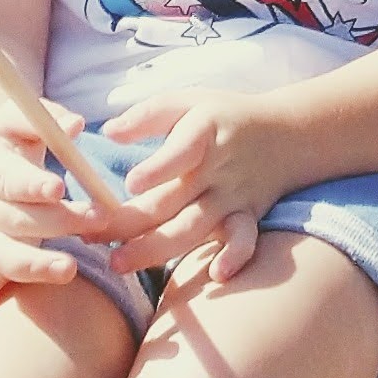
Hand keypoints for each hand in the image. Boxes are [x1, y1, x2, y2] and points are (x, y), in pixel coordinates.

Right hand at [0, 116, 120, 348]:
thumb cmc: (15, 137)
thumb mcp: (24, 116)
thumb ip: (48, 116)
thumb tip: (75, 125)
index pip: (9, 178)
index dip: (32, 185)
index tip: (60, 188)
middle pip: (16, 220)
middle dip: (57, 221)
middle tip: (97, 219)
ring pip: (2, 256)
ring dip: (35, 266)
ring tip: (70, 269)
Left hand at [93, 92, 290, 283]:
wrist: (286, 134)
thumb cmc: (222, 116)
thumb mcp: (188, 102)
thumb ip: (148, 115)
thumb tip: (109, 132)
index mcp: (203, 132)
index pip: (182, 151)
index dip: (159, 168)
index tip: (131, 184)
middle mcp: (217, 168)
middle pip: (172, 200)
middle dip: (130, 221)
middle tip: (91, 235)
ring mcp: (232, 197)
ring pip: (194, 228)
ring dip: (156, 248)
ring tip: (119, 262)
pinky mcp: (246, 218)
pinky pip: (244, 241)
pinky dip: (235, 257)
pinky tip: (217, 275)